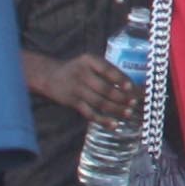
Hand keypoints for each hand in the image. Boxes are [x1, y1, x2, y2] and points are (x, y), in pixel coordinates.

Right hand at [26, 49, 143, 128]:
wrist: (50, 76)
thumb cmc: (79, 69)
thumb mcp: (90, 62)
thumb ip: (108, 71)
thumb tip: (134, 86)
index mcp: (89, 61)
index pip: (107, 70)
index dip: (120, 79)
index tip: (131, 87)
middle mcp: (82, 74)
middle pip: (105, 88)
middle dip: (121, 97)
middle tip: (134, 103)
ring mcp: (76, 89)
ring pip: (99, 102)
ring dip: (115, 109)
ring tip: (128, 113)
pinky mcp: (73, 102)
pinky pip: (90, 113)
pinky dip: (103, 120)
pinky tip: (114, 124)